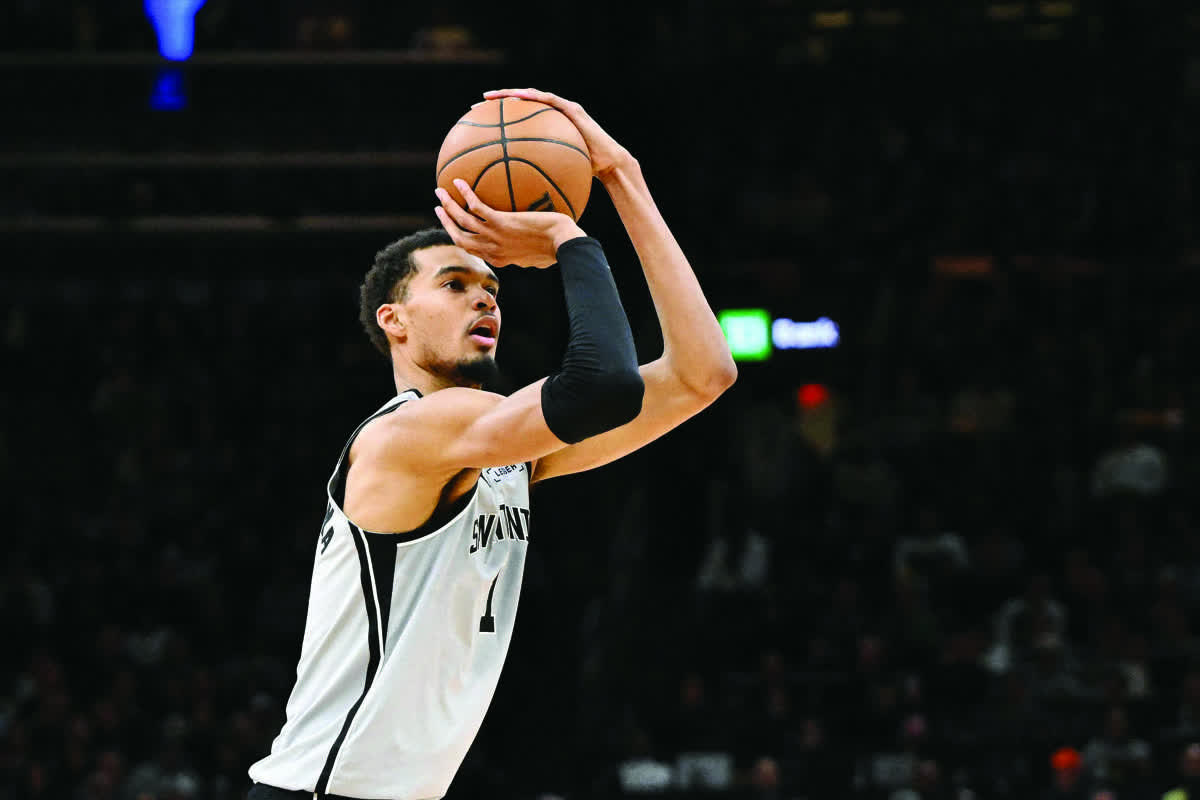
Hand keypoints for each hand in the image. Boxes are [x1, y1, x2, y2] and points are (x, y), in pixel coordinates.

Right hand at [435, 179, 584, 268]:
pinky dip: (465, 194)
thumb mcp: (539, 256)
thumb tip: (534, 242)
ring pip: (462, 222)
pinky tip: (458, 181)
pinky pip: (476, 207)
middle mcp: (492, 250)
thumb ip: (529, 251)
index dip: (460, 237)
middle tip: (439, 209)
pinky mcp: (500, 223)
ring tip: (439, 191)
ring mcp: (494, 236)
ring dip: (448, 206)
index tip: (454, 227)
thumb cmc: (559, 248)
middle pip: (460, 238)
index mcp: (499, 259)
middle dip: (446, 223)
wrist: (564, 244)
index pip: (473, 250)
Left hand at [481, 88, 633, 179]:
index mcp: (545, 133)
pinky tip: (516, 97)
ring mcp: (562, 111)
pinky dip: (532, 97)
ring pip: (530, 97)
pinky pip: (548, 100)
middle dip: (495, 106)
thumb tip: (513, 196)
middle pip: (518, 108)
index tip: (475, 127)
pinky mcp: (572, 109)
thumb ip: (534, 178)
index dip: (495, 123)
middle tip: (473, 110)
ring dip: (509, 95)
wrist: (609, 165)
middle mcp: (551, 119)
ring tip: (488, 98)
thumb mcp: (553, 177)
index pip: (516, 124)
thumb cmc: (583, 174)